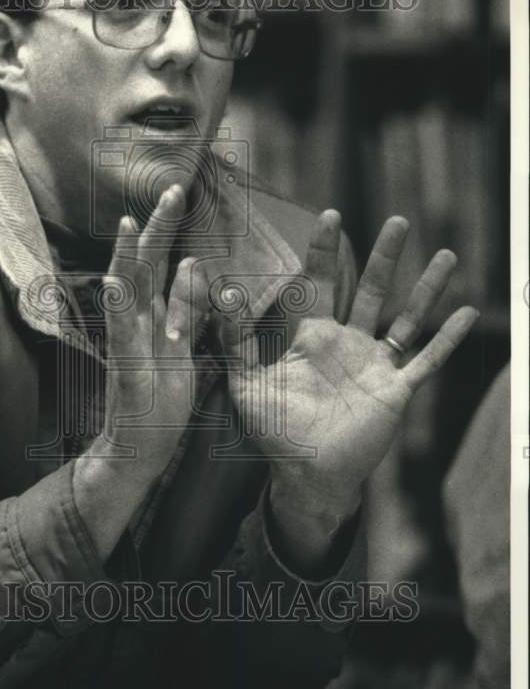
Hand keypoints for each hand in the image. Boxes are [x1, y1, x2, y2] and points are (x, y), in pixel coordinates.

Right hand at [100, 184, 208, 472]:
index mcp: (155, 316)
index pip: (161, 262)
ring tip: (126, 223)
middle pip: (145, 265)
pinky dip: (115, 309)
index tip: (178, 190)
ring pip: (126, 293)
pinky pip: (120, 335)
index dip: (167, 227)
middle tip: (170, 189)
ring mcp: (128, 343)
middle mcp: (138, 322)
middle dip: (156, 228)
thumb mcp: (184, 348)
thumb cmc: (159, 401)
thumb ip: (188, 309)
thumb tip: (193, 263)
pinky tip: (113, 284)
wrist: (138, 449)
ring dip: (125, 258)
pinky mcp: (126, 368)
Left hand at [220, 210, 478, 521]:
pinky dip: (446, 339)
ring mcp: (375, 364)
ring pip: (406, 317)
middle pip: (371, 289)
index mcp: (312, 336)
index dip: (325, 251)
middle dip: (385, 256)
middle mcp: (348, 343)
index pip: (321, 283)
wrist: (304, 474)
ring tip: (447, 255)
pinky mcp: (395, 389)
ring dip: (426, 289)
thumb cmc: (273, 429)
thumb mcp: (246, 381)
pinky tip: (469, 313)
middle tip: (399, 221)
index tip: (330, 215)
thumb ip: (234, 340)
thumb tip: (220, 297)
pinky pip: (425, 360)